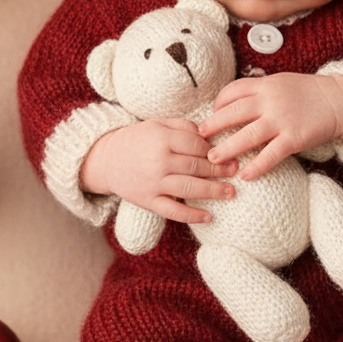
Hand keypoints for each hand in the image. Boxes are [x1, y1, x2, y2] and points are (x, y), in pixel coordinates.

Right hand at [79, 119, 236, 223]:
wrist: (106, 160)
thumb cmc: (137, 139)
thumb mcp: (157, 124)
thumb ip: (183, 126)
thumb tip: (208, 135)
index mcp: (161, 139)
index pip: (197, 145)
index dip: (213, 149)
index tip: (224, 151)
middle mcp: (158, 162)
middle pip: (197, 167)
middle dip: (220, 169)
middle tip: (236, 170)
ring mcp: (153, 183)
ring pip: (190, 189)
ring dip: (214, 191)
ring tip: (231, 192)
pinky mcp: (148, 201)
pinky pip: (173, 211)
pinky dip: (192, 216)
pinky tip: (209, 217)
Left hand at [198, 74, 342, 181]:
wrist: (339, 101)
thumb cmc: (308, 93)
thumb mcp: (281, 82)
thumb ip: (260, 91)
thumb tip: (235, 102)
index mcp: (265, 85)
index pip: (232, 91)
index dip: (218, 103)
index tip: (212, 114)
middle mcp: (270, 100)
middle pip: (233, 112)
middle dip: (213, 125)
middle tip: (200, 137)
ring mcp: (282, 119)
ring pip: (247, 135)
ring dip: (228, 148)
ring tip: (213, 159)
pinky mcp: (294, 138)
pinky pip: (271, 154)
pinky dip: (256, 166)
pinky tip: (245, 175)